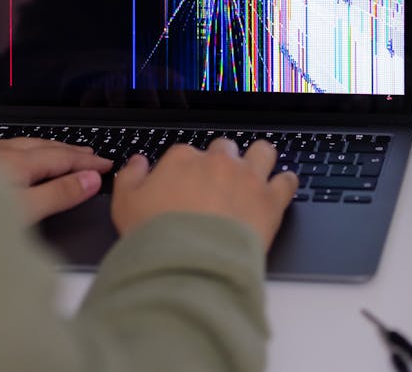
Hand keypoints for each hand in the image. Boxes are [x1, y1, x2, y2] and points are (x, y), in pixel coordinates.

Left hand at [0, 138, 111, 221]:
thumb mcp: (23, 211)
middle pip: (44, 146)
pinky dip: (25, 150)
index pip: (63, 158)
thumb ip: (58, 194)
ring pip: (24, 144)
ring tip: (61, 152)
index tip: (105, 164)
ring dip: (47, 148)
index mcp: (18, 163)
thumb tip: (90, 179)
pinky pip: (6, 147)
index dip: (87, 162)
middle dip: (70, 151)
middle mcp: (0, 152)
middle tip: (90, 154)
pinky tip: (18, 156)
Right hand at [111, 139, 297, 250]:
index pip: (187, 153)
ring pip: (262, 152)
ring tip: (257, 173)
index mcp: (183, 159)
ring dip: (259, 160)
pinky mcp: (270, 200)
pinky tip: (281, 188)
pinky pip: (287, 181)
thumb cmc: (157, 236)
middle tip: (219, 183)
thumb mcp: (125, 205)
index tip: (186, 184)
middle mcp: (217, 162)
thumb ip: (129, 177)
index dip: (187, 169)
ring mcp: (247, 178)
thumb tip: (137, 163)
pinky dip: (285, 183)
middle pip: (225, 149)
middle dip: (223, 162)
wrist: (190, 262)